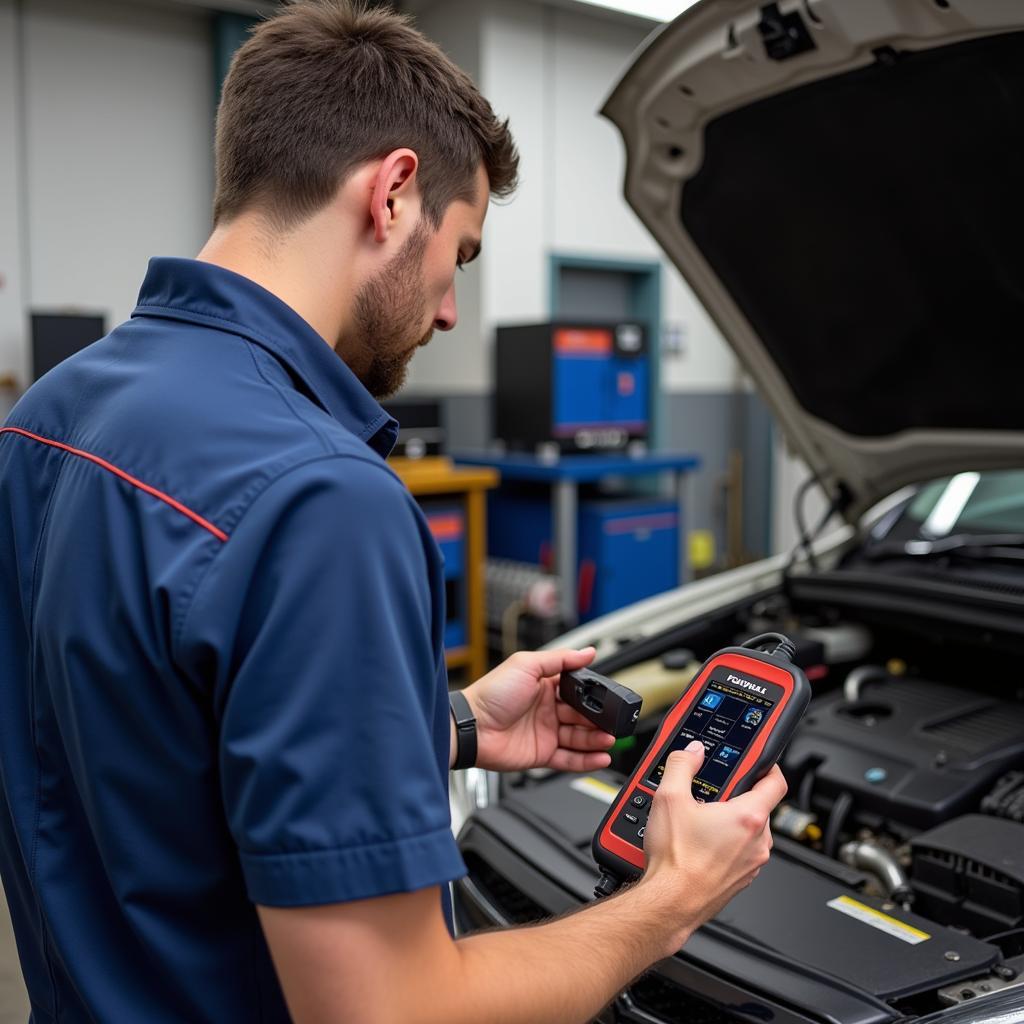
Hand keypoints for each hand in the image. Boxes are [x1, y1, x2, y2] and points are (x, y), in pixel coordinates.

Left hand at [459, 648, 616, 772]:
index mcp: (545, 686)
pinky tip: (601, 756)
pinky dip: (587, 760)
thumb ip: (560, 659)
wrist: (472, 727)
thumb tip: (588, 652)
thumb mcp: (526, 664)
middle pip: (582, 716)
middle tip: (613, 723)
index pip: (577, 691)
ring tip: (609, 739)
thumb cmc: (491, 693)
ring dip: (596, 739)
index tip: (608, 699)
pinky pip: (570, 759)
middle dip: (599, 721)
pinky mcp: (542, 754)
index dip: (593, 696)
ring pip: (579, 738)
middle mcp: (547, 710)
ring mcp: (545, 733)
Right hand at [639, 741, 786, 954]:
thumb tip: (692, 751)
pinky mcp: (742, 879)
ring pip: (749, 832)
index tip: (758, 761)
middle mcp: (759, 842)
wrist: (670, 904)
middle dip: (736, 797)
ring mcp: (752, 863)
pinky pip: (741, 852)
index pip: (776, 781)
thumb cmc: (675, 860)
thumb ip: (682, 765)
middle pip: (758, 806)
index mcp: (749, 817)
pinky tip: (699, 845)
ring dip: (730, 823)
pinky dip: (726, 845)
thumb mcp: (669, 798)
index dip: (768, 765)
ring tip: (699, 822)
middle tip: (710, 795)